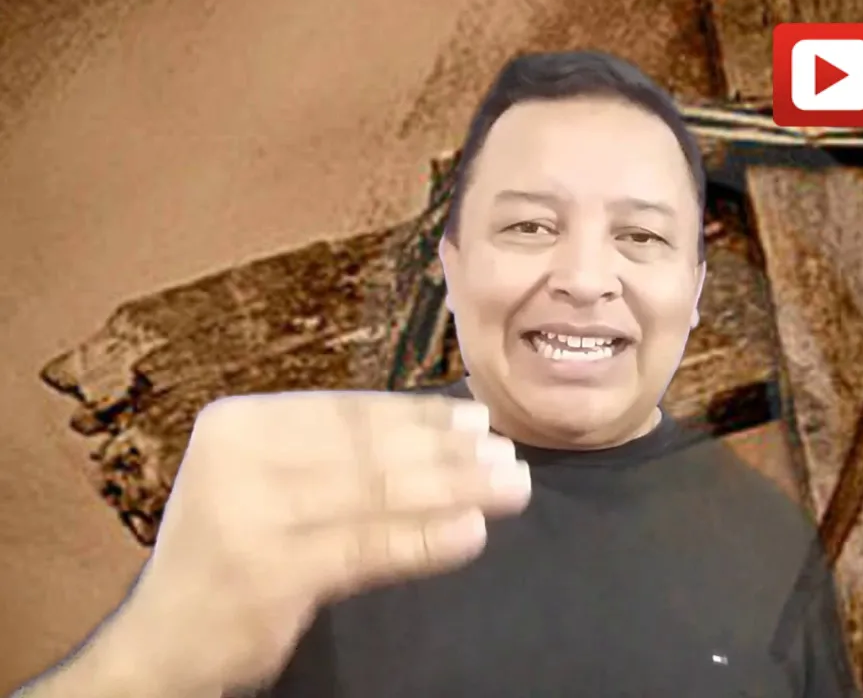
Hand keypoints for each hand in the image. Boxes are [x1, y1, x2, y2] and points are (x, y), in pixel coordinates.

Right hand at [112, 391, 530, 694]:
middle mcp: (237, 458)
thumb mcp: (271, 483)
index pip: (347, 411)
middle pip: (367, 450)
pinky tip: (472, 533)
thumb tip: (450, 429)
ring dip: (453, 489)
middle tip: (507, 455)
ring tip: (510, 487)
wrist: (164, 639)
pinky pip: (367, 548)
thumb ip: (340, 455)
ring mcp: (249, 516)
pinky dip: (424, 539)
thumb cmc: (236, 548)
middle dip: (448, 453)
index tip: (478, 418)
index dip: (419, 415)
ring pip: (375, 494)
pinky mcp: (270, 573)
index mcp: (239, 422)